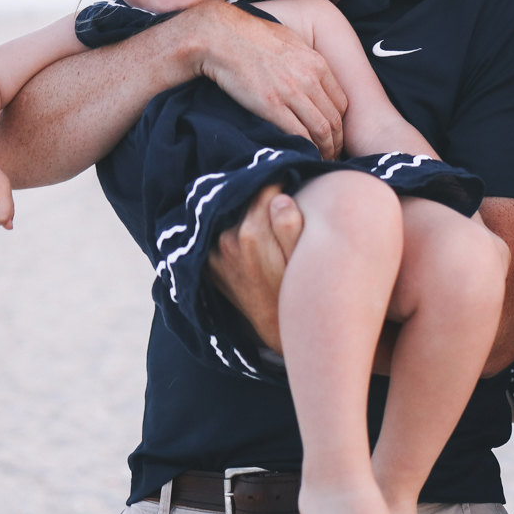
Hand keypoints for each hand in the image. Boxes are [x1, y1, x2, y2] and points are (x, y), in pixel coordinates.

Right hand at [187, 2, 348, 158]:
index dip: (340, 124)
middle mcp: (309, 78)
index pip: (341, 102)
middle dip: (336, 142)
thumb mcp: (290, 41)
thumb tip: (311, 73)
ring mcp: (291, 92)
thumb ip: (305, 60)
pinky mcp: (271, 105)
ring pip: (321, 130)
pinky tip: (304, 155)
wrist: (221, 36)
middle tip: (331, 155)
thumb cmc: (251, 35)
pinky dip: (306, 149)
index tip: (334, 134)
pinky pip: (298, 134)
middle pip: (333, 119)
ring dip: (325, 150)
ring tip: (320, 159)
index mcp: (316, 63)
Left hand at [206, 183, 305, 347]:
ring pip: (230, 216)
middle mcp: (226, 242)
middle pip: (244, 201)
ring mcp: (214, 255)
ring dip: (244, 211)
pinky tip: (245, 231)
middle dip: (260, 196)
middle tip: (277, 195)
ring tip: (263, 213)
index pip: (262, 190)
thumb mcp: (303, 261)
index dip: (278, 183)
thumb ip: (292, 228)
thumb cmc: (299, 293)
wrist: (278, 331)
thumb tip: (280, 199)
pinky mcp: (210, 266)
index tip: (289, 183)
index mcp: (250, 235)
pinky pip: (217, 235)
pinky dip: (229, 228)